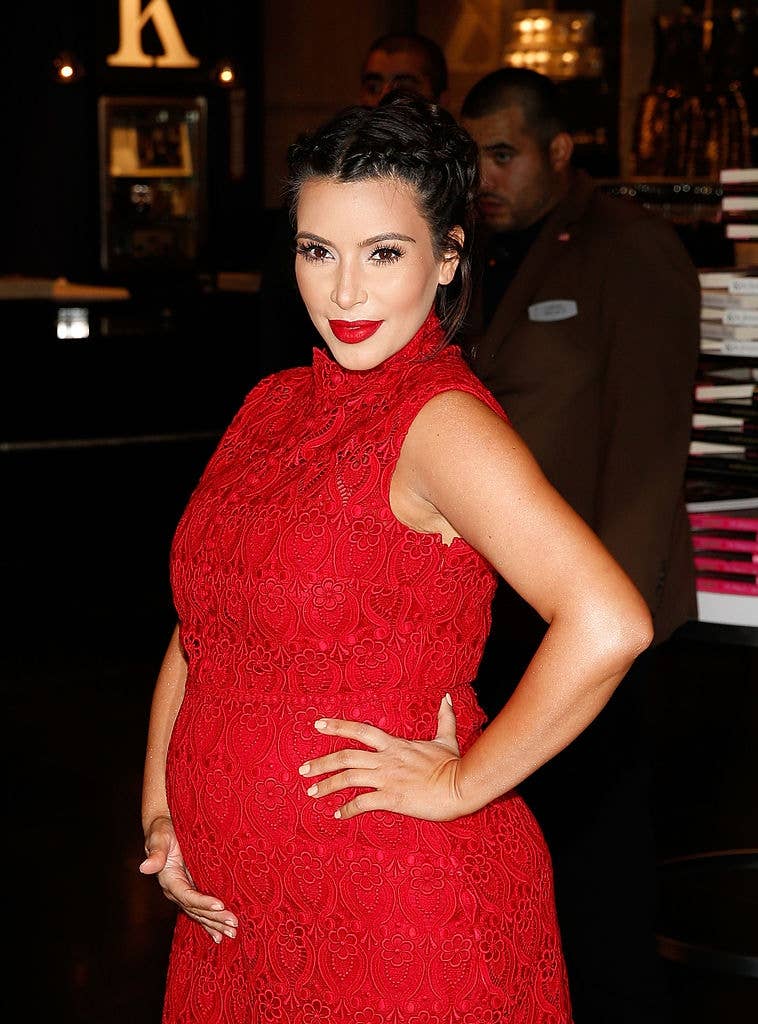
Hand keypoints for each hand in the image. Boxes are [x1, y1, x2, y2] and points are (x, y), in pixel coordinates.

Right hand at [140, 815, 237, 942]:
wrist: (164, 828)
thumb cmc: (163, 830)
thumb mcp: (159, 838)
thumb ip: (156, 852)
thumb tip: (145, 867)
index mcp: (168, 880)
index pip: (186, 895)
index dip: (202, 902)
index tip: (220, 905)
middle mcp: (175, 890)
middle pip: (196, 909)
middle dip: (215, 918)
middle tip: (234, 925)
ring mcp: (183, 892)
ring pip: (199, 913)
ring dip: (216, 924)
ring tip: (232, 933)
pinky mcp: (190, 890)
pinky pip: (200, 910)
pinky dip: (209, 923)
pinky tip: (218, 936)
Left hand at [299, 694, 468, 820]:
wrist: (462, 785)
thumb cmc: (454, 764)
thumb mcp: (446, 738)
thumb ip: (443, 717)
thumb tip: (447, 697)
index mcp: (395, 745)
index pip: (360, 730)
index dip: (338, 726)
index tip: (318, 724)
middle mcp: (386, 760)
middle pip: (346, 757)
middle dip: (321, 763)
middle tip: (302, 770)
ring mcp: (387, 779)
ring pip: (348, 779)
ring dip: (327, 785)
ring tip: (311, 792)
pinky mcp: (392, 799)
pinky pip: (363, 804)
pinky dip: (347, 809)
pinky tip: (338, 815)